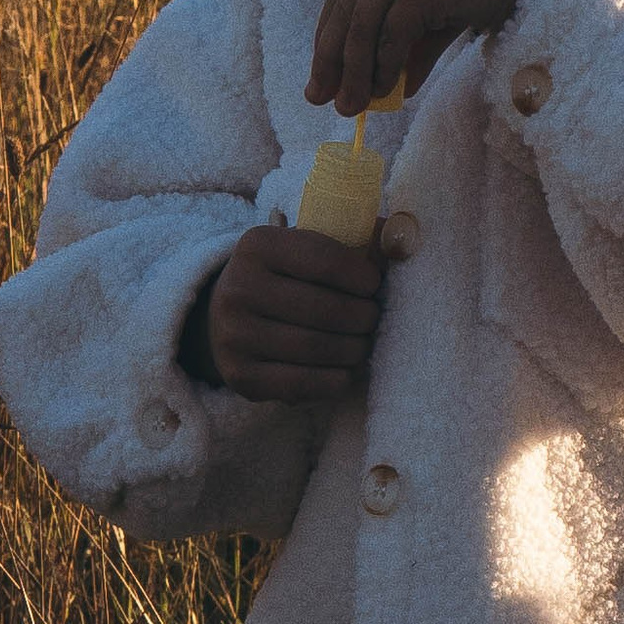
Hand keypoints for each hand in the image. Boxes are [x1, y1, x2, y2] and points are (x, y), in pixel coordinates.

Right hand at [186, 225, 383, 401]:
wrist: (223, 316)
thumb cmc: (282, 278)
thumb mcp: (303, 249)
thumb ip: (353, 241)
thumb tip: (399, 240)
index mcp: (258, 246)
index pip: (326, 261)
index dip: (362, 276)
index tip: (374, 285)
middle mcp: (239, 289)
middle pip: (325, 310)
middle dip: (362, 317)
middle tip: (373, 318)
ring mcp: (234, 334)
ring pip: (316, 348)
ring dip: (353, 349)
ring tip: (362, 343)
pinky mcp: (240, 375)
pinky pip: (302, 382)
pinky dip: (335, 379)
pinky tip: (346, 370)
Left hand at [308, 0, 574, 114]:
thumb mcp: (442, 3)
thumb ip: (410, 37)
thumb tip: (384, 86)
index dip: (328, 33)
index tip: (322, 70)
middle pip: (344, 6)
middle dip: (330, 58)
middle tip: (319, 97)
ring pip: (362, 24)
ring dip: (353, 72)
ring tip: (350, 106)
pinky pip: (390, 36)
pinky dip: (383, 69)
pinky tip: (383, 92)